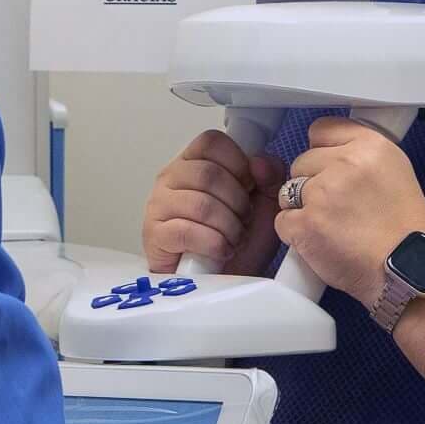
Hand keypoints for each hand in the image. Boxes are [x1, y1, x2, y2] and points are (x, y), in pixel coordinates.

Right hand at [143, 130, 281, 275]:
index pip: (211, 141)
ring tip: (232, 239)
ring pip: (201, 203)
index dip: (238, 163)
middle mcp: (172, 177)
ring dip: (228, 227)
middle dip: (237, 202)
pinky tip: (221, 251)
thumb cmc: (239, 241)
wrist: (224, 282)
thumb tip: (259, 163)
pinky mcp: (154, 234)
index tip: (249, 186)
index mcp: (195, 161)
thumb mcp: (265, 204)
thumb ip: (270, 176)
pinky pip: (186, 231)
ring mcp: (159, 204)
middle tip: (243, 220)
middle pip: (209, 173)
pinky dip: (213, 243)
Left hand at [272, 117, 424, 302]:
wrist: (406, 272)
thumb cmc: (404, 229)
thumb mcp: (395, 172)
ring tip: (331, 226)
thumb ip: (361, 156)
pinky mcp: (305, 223)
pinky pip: (282, 220)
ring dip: (302, 208)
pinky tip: (320, 242)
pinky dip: (296, 234)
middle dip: (312, 183)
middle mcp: (345, 162)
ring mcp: (321, 193)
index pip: (321, 129)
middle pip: (301, 161)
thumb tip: (329, 153)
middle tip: (338, 208)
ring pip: (288, 191)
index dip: (322, 153)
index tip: (332, 171)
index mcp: (370, 145)